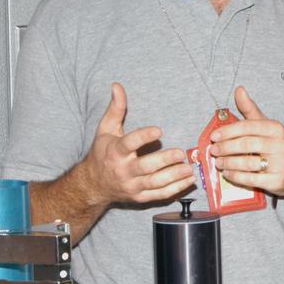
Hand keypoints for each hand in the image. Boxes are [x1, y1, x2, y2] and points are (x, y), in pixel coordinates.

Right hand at [81, 82, 195, 205]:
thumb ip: (115, 109)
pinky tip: (189, 180)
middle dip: (165, 160)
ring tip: (190, 168)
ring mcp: (132, 186)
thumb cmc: (103, 153)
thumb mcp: (105, 130)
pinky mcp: (140, 197)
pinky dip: (176, 189)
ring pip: (155, 183)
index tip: (159, 130)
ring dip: (174, 176)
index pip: (129, 143)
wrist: (93, 185)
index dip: (143, 137)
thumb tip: (117, 86)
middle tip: (181, 153)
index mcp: (115, 152)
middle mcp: (124, 170)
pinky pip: (160, 195)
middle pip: (146, 167)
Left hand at [209, 85, 283, 197]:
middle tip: (213, 151)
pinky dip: (236, 176)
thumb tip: (239, 89)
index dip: (228, 132)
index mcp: (275, 128)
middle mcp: (279, 144)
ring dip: (228, 163)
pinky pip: (251, 179)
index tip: (214, 136)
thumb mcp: (267, 126)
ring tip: (218, 163)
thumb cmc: (278, 146)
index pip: (247, 127)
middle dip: (225, 148)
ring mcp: (279, 164)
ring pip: (247, 163)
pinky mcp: (277, 181)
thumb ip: (250, 109)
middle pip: (245, 145)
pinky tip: (228, 174)